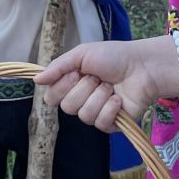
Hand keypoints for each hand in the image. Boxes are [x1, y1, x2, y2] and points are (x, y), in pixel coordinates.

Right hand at [36, 36, 178, 130]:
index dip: (62, 86)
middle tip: (98, 77)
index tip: (76, 73)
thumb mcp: (82, 54)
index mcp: (71, 84)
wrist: (143, 66)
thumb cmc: (114, 57)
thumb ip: (58, 67)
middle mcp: (81, 100)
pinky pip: (100, 123)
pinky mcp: (111, 124)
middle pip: (67, 107)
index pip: (51, 97)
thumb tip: (35, 80)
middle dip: (84, 88)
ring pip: (84, 115)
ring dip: (99, 97)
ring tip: (111, 87)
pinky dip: (110, 108)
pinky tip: (119, 99)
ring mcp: (96, 113)